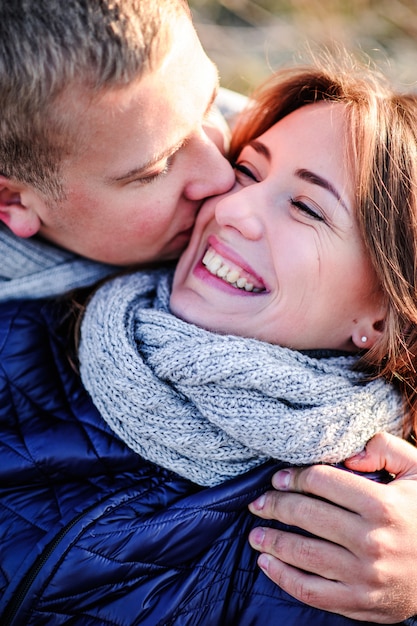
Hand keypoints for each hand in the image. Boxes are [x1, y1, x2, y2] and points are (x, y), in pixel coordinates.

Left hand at [248, 432, 416, 622]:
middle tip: (258, 502)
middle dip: (275, 505)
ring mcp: (364, 575)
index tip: (280, 479)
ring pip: (304, 553)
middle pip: (306, 514)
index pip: (322, 482)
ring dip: (272, 541)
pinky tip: (267, 564)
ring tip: (255, 533)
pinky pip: (312, 591)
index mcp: (382, 505)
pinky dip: (284, 578)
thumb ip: (386, 448)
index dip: (294, 477)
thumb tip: (348, 454)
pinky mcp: (361, 602)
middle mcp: (371, 540)